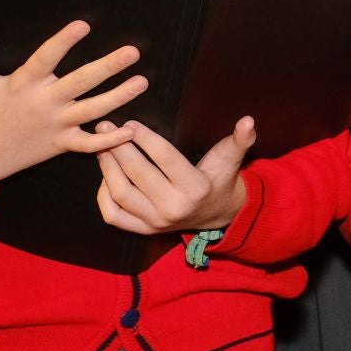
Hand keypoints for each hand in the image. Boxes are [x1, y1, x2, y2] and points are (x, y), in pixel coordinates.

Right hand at [0, 21, 145, 195]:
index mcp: (23, 83)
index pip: (45, 58)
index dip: (63, 41)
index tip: (83, 25)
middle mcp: (43, 102)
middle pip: (80, 82)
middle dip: (108, 66)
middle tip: (132, 52)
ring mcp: (54, 125)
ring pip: (93, 109)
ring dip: (120, 96)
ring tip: (142, 82)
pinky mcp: (60, 145)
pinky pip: (89, 144)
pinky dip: (110, 140)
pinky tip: (131, 130)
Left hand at [94, 117, 252, 234]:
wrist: (220, 213)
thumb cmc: (222, 178)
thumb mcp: (232, 157)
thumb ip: (240, 139)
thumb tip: (249, 120)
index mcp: (196, 188)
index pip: (165, 158)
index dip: (145, 138)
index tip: (129, 122)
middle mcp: (174, 207)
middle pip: (138, 174)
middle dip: (118, 148)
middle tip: (105, 128)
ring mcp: (156, 222)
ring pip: (121, 194)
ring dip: (107, 169)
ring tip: (101, 146)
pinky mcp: (144, 230)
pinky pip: (113, 215)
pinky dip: (103, 196)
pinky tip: (105, 175)